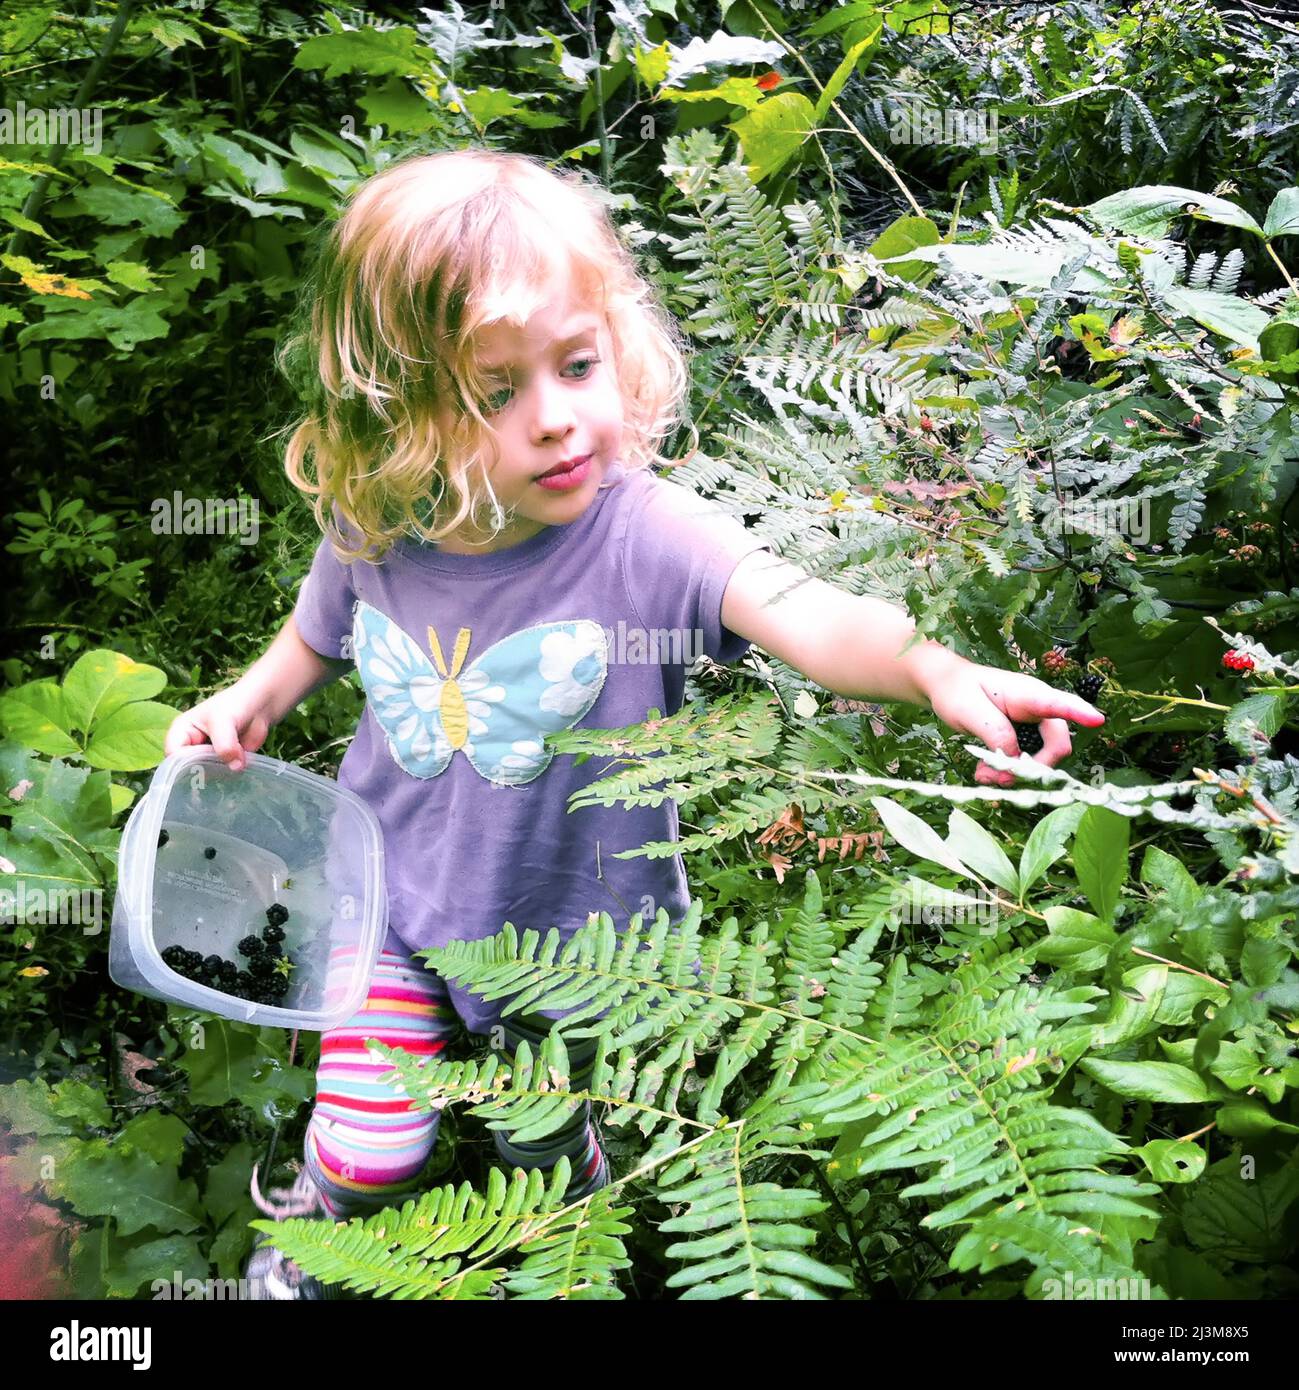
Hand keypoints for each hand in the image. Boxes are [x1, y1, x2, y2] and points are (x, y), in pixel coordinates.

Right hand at [163, 681, 273, 772]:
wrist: (259, 705)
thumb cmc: (235, 704)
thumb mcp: (224, 721)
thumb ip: (225, 744)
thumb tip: (235, 767)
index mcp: (181, 732)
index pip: (173, 756)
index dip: (184, 764)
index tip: (205, 766)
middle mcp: (190, 746)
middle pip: (187, 768)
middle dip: (204, 772)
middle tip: (222, 770)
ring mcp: (207, 756)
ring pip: (205, 774)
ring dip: (219, 775)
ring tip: (233, 768)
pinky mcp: (223, 762)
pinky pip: (222, 776)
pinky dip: (230, 776)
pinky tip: (240, 771)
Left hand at [920, 659, 1104, 787]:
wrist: (945, 685)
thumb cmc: (958, 690)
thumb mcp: (970, 712)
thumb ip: (996, 733)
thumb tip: (1016, 760)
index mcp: (1028, 694)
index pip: (1060, 703)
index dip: (1080, 712)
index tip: (1097, 720)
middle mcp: (1038, 709)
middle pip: (1056, 745)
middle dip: (1033, 768)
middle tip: (998, 778)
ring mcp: (1032, 724)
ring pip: (1040, 758)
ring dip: (1014, 773)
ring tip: (983, 774)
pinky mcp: (1023, 736)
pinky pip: (1026, 760)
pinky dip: (1007, 771)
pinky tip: (985, 772)